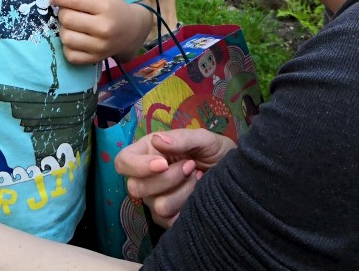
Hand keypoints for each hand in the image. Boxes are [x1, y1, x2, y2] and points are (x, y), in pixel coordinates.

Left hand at [54, 0, 150, 63]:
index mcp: (105, 6)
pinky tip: (75, 38)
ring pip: (66, 38)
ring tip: (71, 25)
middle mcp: (104, 28)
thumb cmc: (113, 6)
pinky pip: (70, 55)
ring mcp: (99, 46)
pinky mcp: (95, 59)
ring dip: (63, 29)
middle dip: (62, 12)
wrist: (131, 30)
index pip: (74, 0)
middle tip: (67, 11)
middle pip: (67, 19)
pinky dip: (68, 47)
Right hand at [114, 129, 235, 227]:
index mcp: (147, 153)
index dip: (136, 166)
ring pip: (156, 206)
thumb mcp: (202, 138)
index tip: (162, 163)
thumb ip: (180, 138)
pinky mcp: (168, 219)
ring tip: (197, 178)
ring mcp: (155, 200)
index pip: (122, 162)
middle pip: (136, 187)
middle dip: (167, 179)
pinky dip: (187, 208)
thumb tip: (157, 140)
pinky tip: (198, 196)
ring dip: (183, 192)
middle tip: (190, 166)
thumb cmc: (214, 151)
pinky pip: (169, 221)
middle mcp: (146, 178)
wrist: (235, 175)